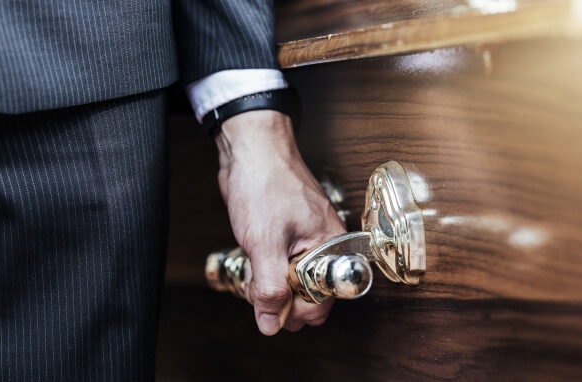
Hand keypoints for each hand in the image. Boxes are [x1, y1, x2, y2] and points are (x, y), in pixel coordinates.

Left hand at [215, 110, 346, 334]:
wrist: (250, 150)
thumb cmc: (265, 184)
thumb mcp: (265, 242)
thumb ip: (269, 287)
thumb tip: (270, 323)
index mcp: (331, 248)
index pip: (323, 301)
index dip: (295, 311)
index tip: (270, 307)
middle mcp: (322, 247)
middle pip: (306, 296)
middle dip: (279, 298)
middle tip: (256, 285)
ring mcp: (304, 241)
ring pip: (289, 282)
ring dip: (268, 284)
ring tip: (251, 269)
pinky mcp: (286, 236)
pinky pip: (280, 265)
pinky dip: (263, 268)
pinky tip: (250, 259)